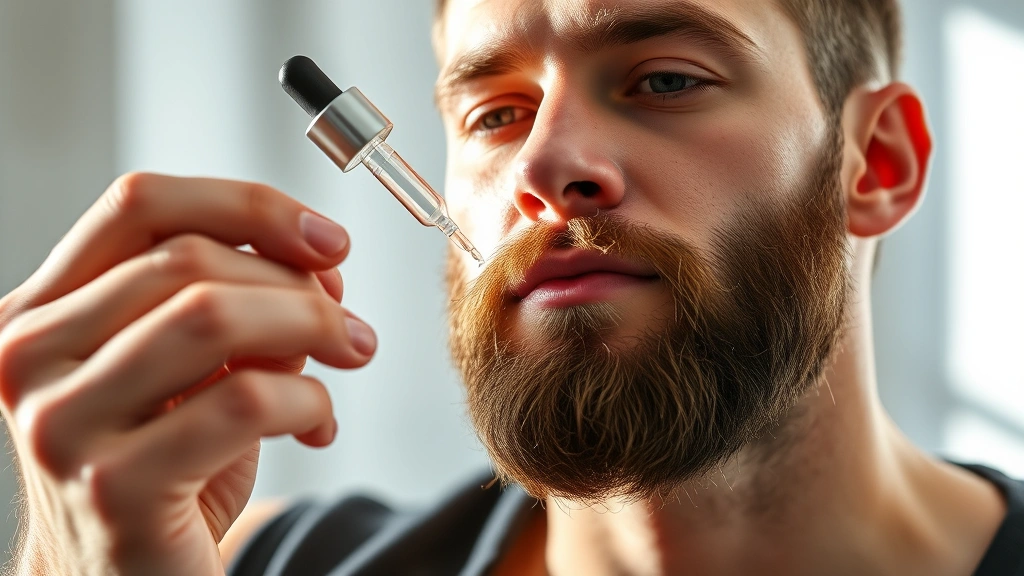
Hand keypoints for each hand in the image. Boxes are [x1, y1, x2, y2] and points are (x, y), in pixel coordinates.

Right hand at [0, 173, 375, 574]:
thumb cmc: (166, 470)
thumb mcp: (195, 371)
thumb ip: (240, 304)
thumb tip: (321, 258)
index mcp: (42, 311)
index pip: (138, 204)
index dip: (248, 205)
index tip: (327, 239)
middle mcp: (29, 358)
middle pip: (188, 259)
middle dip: (297, 281)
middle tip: (350, 322)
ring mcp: (60, 425)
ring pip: (213, 316)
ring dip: (311, 327)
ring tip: (351, 355)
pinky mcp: (114, 488)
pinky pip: (245, 402)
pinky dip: (310, 403)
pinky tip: (318, 427)